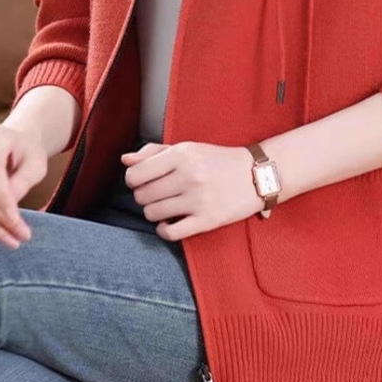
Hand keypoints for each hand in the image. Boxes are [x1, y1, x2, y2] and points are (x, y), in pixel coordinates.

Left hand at [120, 141, 262, 240]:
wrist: (256, 175)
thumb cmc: (218, 160)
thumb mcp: (188, 148)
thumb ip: (154, 152)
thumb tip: (125, 160)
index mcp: (182, 155)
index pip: (136, 174)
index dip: (133, 181)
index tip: (141, 182)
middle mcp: (189, 176)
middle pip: (142, 196)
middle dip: (144, 197)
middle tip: (157, 194)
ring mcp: (198, 199)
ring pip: (152, 214)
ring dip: (154, 213)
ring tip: (165, 207)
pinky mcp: (207, 220)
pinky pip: (169, 233)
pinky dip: (163, 230)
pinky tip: (169, 222)